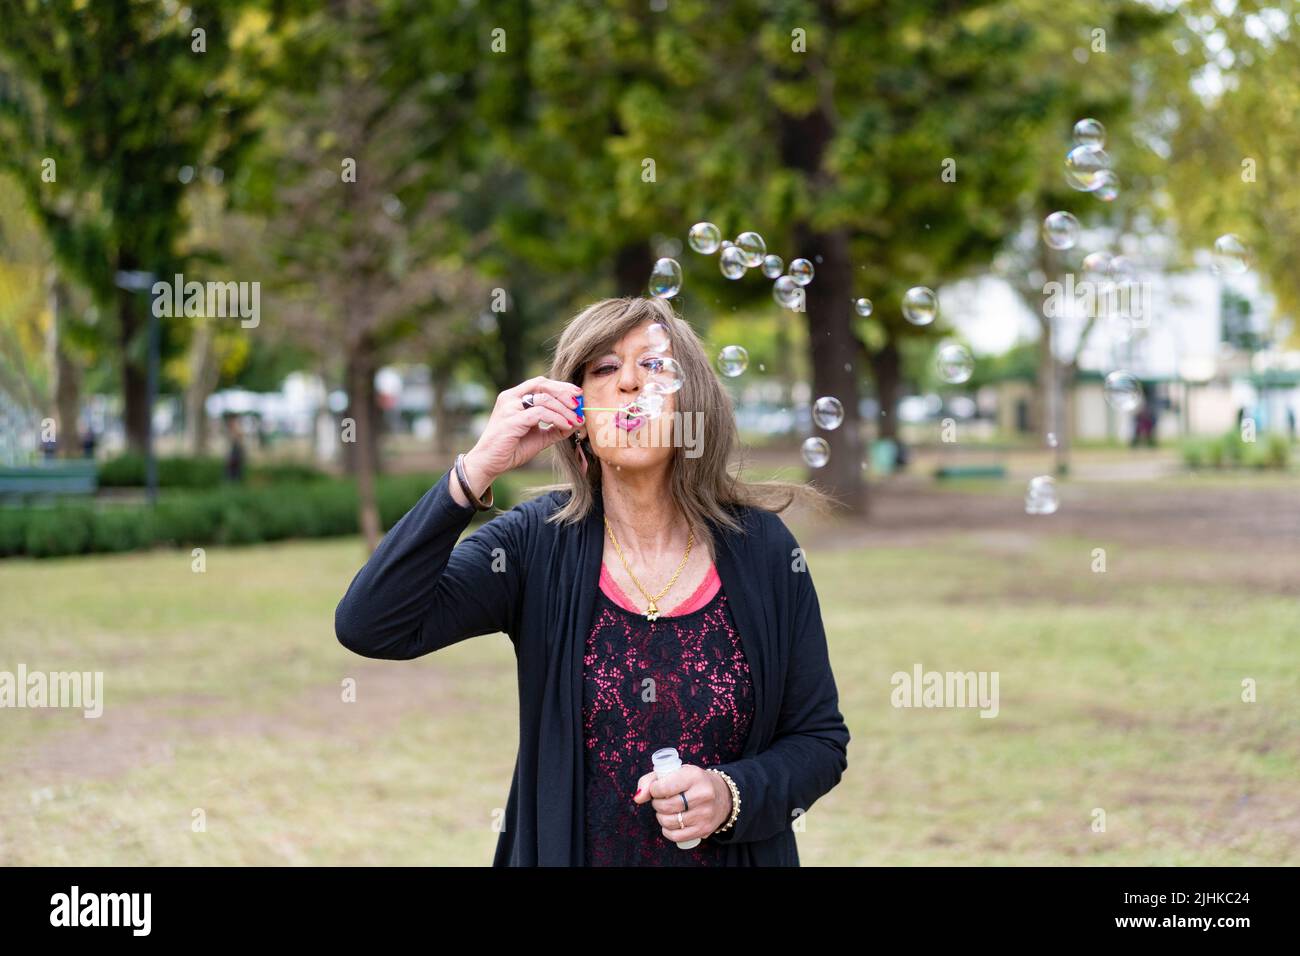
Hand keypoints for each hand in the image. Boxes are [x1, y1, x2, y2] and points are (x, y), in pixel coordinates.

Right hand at [456, 376, 583, 500]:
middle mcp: (510, 398)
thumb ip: (554, 428)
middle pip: (542, 385)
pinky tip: (567, 426)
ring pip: (544, 399)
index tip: (577, 395)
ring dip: (564, 409)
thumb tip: (575, 422)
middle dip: (564, 393)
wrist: (489, 463)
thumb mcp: (538, 436)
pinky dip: (557, 418)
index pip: (540, 383)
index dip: (560, 387)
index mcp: (514, 398)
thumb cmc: (511, 449)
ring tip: (577, 419)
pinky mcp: (512, 420)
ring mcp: (510, 408)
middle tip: (580, 403)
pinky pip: (540, 414)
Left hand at [632, 764, 732, 843]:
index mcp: (694, 776)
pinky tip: (670, 822)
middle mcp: (703, 794)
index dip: (654, 790)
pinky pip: (675, 835)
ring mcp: (705, 814)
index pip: (663, 787)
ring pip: (669, 821)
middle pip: (665, 806)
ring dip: (661, 817)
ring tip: (666, 810)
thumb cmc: (693, 782)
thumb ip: (651, 780)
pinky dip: (667, 830)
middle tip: (661, 800)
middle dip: (657, 803)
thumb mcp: (675, 772)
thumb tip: (638, 797)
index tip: (656, 789)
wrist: (722, 795)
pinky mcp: (704, 829)